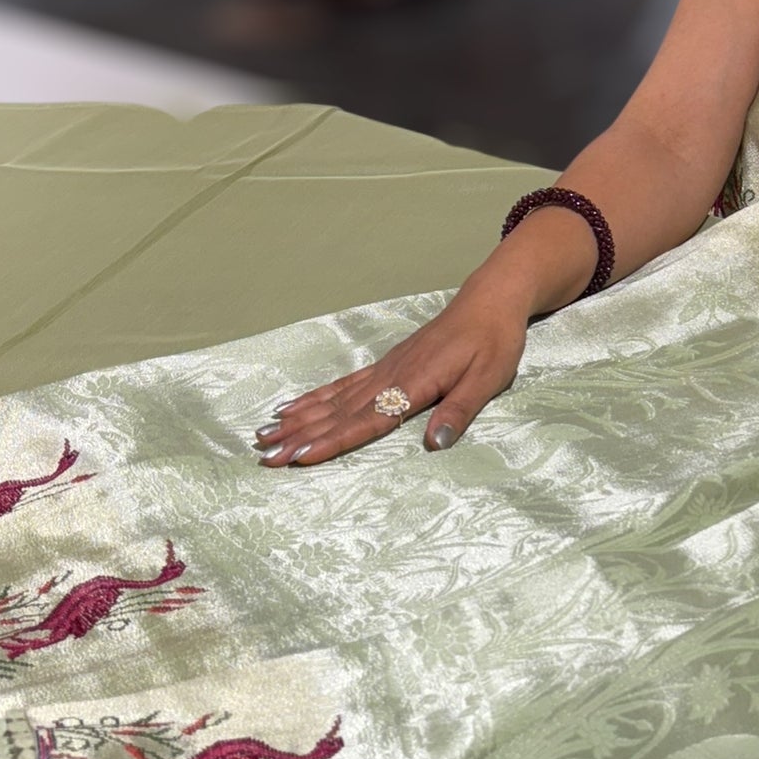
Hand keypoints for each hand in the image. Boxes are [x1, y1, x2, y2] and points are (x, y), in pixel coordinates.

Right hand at [253, 282, 527, 466]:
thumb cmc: (494, 342)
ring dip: (298, 420)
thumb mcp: (488, 379)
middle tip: (265, 457)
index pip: (368, 420)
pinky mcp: (385, 365)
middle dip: (301, 437)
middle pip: (339, 413)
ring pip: (333, 400)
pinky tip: (291, 408)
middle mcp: (391, 376)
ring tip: (264, 436)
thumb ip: (459, 411)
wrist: (488, 301)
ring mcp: (384, 369)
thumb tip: (435, 445)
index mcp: (415, 383)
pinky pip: (342, 385)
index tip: (302, 457)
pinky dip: (314, 398)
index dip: (334, 440)